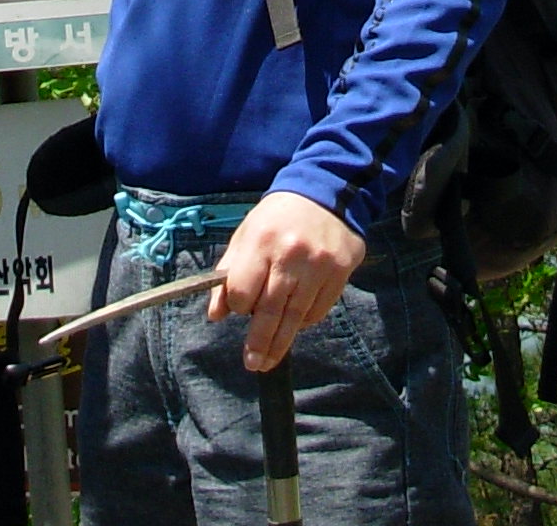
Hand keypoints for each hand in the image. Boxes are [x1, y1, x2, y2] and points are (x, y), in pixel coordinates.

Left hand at [206, 190, 366, 372]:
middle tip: (253, 364)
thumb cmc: (278, 218)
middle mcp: (291, 255)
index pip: (243, 290)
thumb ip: (229, 273)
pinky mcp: (340, 272)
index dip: (238, 305)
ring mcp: (319, 265)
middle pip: (270, 310)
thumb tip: (216, 315)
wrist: (326, 193)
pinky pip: (319, 310)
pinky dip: (305, 321)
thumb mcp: (247, 235)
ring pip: (296, 316)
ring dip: (281, 342)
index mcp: (261, 241)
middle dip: (259, 342)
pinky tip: (295, 323)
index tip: (239, 307)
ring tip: (269, 361)